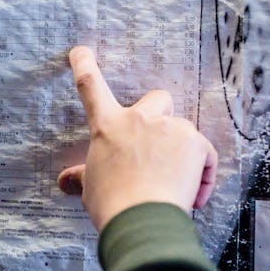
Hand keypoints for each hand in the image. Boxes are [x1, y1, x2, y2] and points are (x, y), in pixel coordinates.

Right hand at [57, 46, 217, 231]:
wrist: (143, 220)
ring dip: (183, 151)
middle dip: (163, 115)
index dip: (84, 64)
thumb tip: (65, 182)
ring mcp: (168, 128)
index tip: (81, 50)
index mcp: (107, 126)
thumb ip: (82, 177)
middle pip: (158, 97)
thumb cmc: (113, 204)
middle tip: (160, 144)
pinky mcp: (195, 142)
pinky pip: (204, 154)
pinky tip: (193, 197)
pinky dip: (202, 173)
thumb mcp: (91, 187)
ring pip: (184, 129)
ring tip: (176, 184)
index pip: (90, 86)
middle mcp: (138, 119)